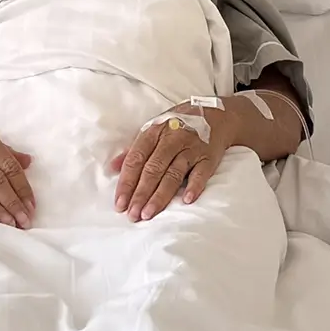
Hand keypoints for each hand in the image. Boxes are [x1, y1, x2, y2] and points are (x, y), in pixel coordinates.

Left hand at [110, 104, 230, 221]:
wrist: (217, 116)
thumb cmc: (178, 126)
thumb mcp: (154, 130)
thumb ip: (134, 150)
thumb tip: (112, 168)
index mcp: (153, 132)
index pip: (136, 160)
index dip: (126, 182)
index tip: (119, 204)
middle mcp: (171, 139)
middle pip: (153, 169)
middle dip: (141, 194)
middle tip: (133, 214)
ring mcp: (191, 148)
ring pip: (173, 174)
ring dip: (160, 196)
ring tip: (149, 213)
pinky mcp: (209, 157)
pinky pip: (201, 173)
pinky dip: (194, 186)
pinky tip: (186, 200)